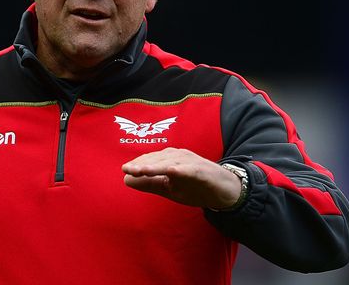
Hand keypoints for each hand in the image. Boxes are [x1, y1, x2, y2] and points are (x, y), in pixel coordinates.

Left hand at [121, 147, 241, 208]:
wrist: (224, 191)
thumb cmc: (195, 187)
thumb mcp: (169, 188)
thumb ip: (149, 183)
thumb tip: (126, 180)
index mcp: (170, 159)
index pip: (151, 160)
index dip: (138, 164)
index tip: (124, 169)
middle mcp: (179, 156)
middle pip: (158, 159)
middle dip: (142, 164)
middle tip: (127, 169)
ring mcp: (191, 162)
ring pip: (170, 163)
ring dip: (155, 166)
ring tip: (141, 170)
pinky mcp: (202, 171)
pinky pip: (189, 170)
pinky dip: (180, 170)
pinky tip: (171, 172)